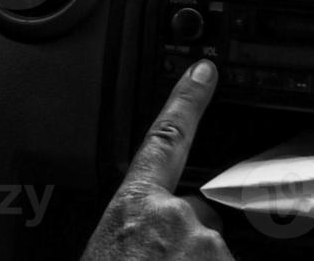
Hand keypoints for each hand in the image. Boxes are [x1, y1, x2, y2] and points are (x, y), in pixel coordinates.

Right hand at [81, 60, 232, 260]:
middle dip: (184, 234)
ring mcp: (205, 245)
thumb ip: (129, 222)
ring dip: (191, 259)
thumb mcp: (105, 245)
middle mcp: (173, 218)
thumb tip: (136, 226)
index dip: (186, 101)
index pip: (164, 137)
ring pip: (209, 247)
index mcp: (133, 206)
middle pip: (194, 212)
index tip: (203, 72)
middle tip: (156, 260)